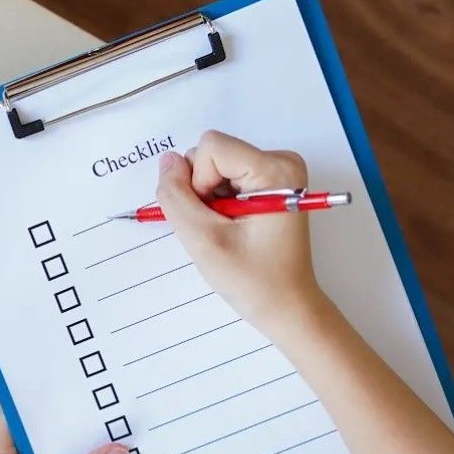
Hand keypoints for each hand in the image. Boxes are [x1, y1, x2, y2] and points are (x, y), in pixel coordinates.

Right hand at [155, 130, 324, 334]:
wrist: (286, 305)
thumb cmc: (253, 279)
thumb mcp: (204, 240)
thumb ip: (176, 197)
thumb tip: (167, 162)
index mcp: (275, 170)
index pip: (211, 147)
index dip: (198, 181)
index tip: (213, 217)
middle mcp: (281, 161)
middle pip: (213, 153)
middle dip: (203, 189)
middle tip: (220, 226)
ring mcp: (277, 171)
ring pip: (215, 165)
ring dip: (209, 198)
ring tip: (227, 229)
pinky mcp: (270, 182)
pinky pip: (226, 176)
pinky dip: (219, 201)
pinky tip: (232, 226)